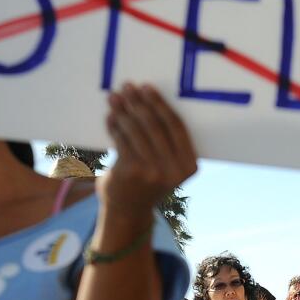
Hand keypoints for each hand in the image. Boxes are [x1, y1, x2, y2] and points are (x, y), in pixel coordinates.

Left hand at [98, 83, 197, 217]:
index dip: (161, 104)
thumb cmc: (148, 182)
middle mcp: (174, 169)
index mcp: (189, 165)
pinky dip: (114, 125)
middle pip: (155, 125)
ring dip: (123, 110)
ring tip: (114, 98)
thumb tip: (148, 101)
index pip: (177, 126)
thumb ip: (167, 144)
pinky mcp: (131, 170)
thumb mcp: (168, 166)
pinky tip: (110, 116)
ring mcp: (153, 171)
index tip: (147, 88)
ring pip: (136, 130)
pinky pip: (122, 140)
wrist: (129, 211)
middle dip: (139, 102)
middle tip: (128, 87)